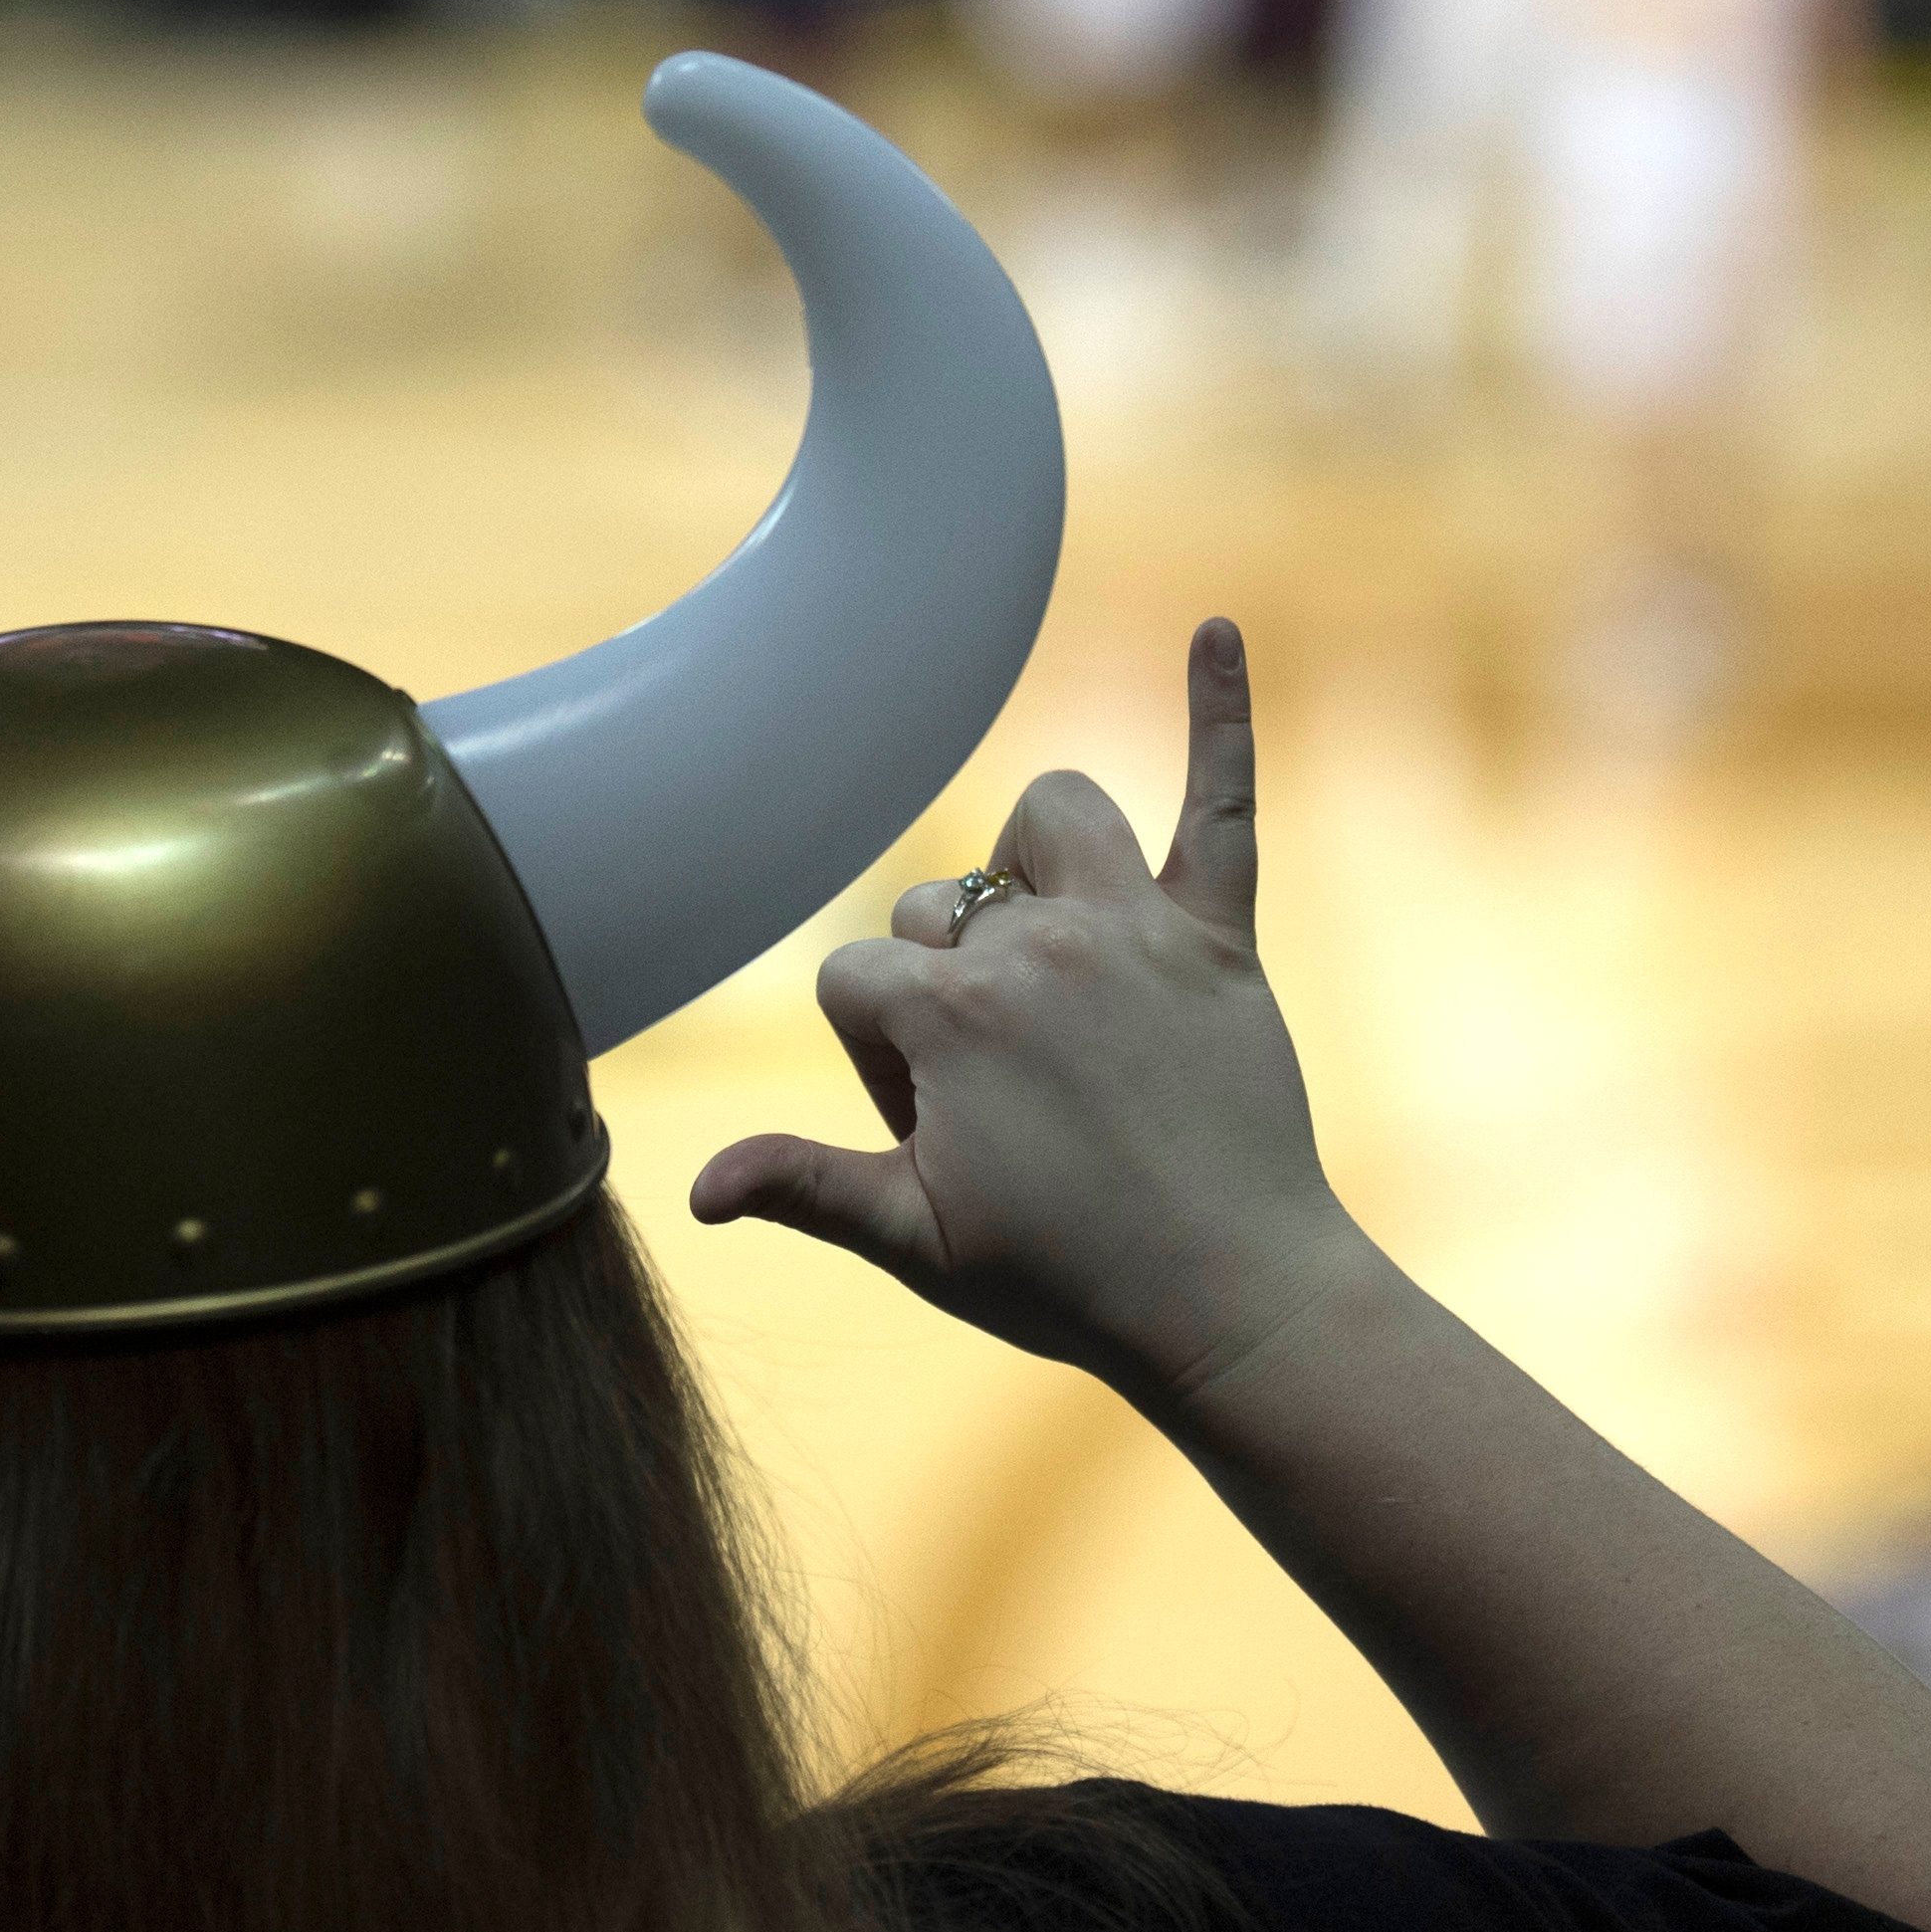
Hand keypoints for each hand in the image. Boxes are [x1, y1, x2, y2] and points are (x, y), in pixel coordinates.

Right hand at [690, 619, 1377, 1411]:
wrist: (1235, 1304)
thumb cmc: (1069, 1282)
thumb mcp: (916, 1242)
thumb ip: (806, 1187)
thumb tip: (696, 1192)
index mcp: (949, 1019)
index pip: (855, 980)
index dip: (878, 1064)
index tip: (943, 1136)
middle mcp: (1036, 949)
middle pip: (941, 912)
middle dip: (945, 995)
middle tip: (1011, 1102)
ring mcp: (1132, 932)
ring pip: (1049, 820)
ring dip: (1030, 860)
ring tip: (1048, 942)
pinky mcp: (1219, 937)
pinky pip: (1223, 800)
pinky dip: (1221, 713)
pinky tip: (1216, 627)